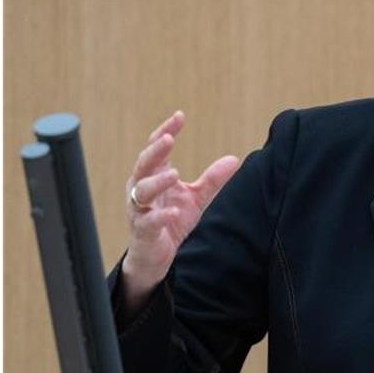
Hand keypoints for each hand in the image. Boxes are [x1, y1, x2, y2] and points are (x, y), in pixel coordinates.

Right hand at [120, 111, 239, 310]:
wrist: (156, 256)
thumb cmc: (171, 222)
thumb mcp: (195, 198)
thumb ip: (212, 179)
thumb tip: (234, 158)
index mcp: (153, 177)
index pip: (156, 148)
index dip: (165, 131)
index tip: (179, 116)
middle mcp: (141, 189)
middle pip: (143, 164)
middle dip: (155, 151)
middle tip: (168, 138)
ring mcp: (139, 210)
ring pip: (141, 191)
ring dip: (157, 181)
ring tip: (175, 173)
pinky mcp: (143, 231)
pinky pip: (148, 222)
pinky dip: (160, 216)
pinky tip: (172, 212)